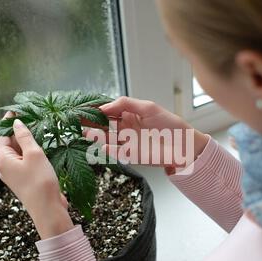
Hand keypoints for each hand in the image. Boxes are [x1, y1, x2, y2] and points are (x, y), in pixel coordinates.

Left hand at [0, 113, 73, 238]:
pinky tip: (40, 147)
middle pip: (8, 144)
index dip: (7, 122)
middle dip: (18, 131)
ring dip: (26, 141)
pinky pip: (24, 162)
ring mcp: (15, 174)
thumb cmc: (40, 181)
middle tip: (30, 117)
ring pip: (18, 153)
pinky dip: (30, 152)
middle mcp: (5, 167)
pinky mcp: (25, 180)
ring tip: (37, 128)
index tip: (16, 110)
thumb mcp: (34, 154)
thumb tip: (17, 123)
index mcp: (3, 159)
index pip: (1, 135)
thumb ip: (25, 137)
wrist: (48, 209)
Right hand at [86, 97, 208, 173]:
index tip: (83, 107)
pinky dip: (108, 149)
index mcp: (130, 114)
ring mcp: (128, 141)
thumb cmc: (170, 124)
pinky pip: (116, 152)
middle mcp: (126, 127)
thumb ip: (126, 104)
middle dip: (91, 121)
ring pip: (107, 137)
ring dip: (96, 135)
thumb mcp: (149, 108)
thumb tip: (104, 106)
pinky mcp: (131, 155)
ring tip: (85, 132)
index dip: (96, 108)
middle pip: (104, 123)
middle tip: (77, 119)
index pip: (109, 109)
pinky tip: (102, 145)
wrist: (184, 146)